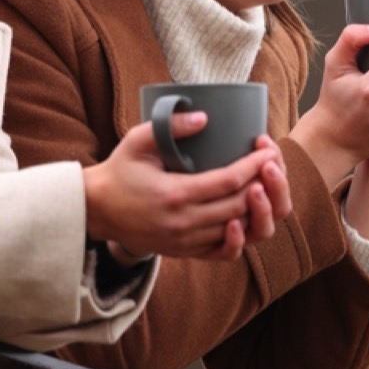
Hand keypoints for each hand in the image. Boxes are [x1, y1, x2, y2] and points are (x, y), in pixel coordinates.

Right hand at [83, 112, 279, 260]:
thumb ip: (171, 127)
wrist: (96, 209)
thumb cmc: (119, 171)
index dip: (254, 165)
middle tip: (272, 164)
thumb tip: (204, 117)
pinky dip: (240, 237)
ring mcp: (184, 241)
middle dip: (262, 183)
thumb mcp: (138, 141)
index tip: (267, 149)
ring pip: (235, 229)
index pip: (229, 181)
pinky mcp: (183, 252)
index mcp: (174, 193)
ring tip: (264, 186)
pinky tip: (245, 218)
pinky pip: (222, 251)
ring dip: (255, 209)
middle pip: (238, 205)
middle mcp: (183, 222)